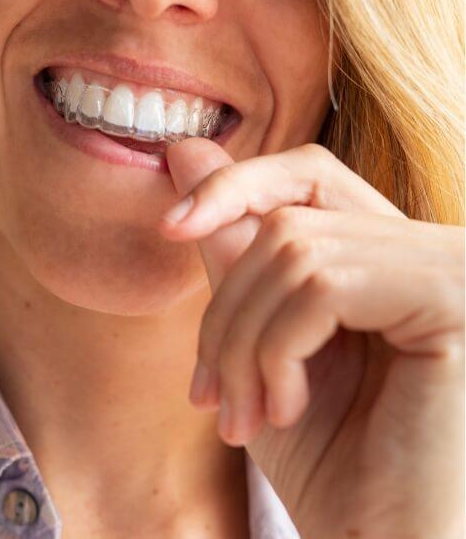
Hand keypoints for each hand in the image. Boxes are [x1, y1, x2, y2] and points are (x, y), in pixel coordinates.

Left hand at [157, 138, 463, 538]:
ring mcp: (445, 268)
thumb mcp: (259, 342)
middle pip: (286, 222)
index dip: (236, 185)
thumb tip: (186, 151)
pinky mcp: (449, 297)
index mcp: (385, 256)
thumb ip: (231, 247)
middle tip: (208, 392)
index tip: (171, 224)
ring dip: (244, 342)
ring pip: (293, 251)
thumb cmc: (327, 458)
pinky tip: (286, 408)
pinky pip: (321, 284)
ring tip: (242, 415)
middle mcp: (427, 248)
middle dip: (226, 310)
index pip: (307, 175)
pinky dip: (278, 350)